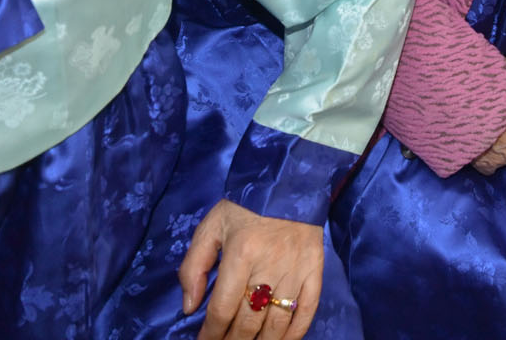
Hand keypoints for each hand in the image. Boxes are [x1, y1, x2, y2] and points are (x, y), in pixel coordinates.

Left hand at [178, 200, 324, 339]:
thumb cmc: (245, 206)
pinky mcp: (315, 269)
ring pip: (277, 321)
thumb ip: (194, 267)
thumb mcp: (211, 227)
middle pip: (249, 320)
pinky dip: (295, 332)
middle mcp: (269, 265)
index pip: (223, 308)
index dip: (211, 333)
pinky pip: (307, 309)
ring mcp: (296, 269)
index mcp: (241, 253)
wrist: (290, 180)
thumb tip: (190, 307)